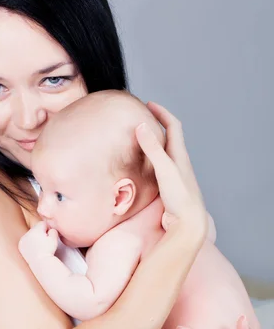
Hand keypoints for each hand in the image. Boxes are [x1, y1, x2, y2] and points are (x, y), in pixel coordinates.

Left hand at [18, 221, 58, 261]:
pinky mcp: (20, 245)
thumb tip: (49, 228)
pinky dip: (29, 242)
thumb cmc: (49, 250)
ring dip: (35, 237)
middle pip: (35, 228)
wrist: (40, 262)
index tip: (49, 236)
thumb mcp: (54, 238)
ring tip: (40, 245)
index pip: (42, 223)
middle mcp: (27, 233)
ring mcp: (23, 239)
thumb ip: (53, 230)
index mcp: (36, 230)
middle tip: (45, 241)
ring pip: (30, 234)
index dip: (47, 229)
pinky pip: (26, 240)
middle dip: (40, 232)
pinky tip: (34, 248)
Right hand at [136, 102, 206, 238]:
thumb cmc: (181, 198)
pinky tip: (142, 167)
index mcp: (180, 156)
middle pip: (170, 137)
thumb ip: (153, 149)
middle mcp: (179, 163)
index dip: (162, 113)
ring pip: (165, 153)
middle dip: (158, 125)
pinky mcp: (169, 189)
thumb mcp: (165, 170)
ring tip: (139, 139)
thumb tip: (141, 126)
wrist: (189, 224)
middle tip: (142, 118)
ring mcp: (175, 176)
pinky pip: (159, 168)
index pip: (173, 126)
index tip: (148, 104)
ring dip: (154, 143)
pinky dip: (150, 161)